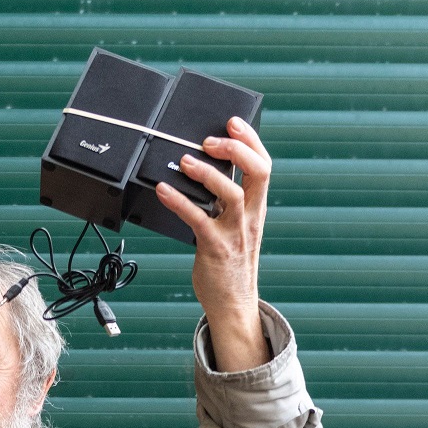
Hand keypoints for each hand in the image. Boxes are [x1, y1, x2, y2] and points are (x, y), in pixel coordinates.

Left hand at [156, 116, 271, 372]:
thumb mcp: (236, 229)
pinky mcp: (214, 249)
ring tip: (185, 161)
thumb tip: (205, 174)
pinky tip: (163, 190)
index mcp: (256, 210)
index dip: (251, 141)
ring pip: (231, 194)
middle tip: (210, 140)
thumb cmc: (229, 266)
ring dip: (207, 173)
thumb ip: (227, 204)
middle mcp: (250, 218)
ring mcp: (234, 234)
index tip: (234, 122)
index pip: (264, 166)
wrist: (232, 305)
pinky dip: (178, 202)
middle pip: (258, 173)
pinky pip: (197, 220)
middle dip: (237, 149)